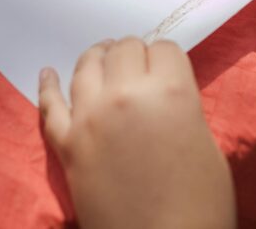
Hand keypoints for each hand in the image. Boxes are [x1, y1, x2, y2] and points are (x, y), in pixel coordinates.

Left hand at [39, 38, 235, 228]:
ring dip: (99, 59)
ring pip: (87, 65)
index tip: (168, 71)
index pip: (164, 48)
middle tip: (141, 70)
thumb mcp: (207, 146)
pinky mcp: (67, 144)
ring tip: (103, 60)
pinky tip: (48, 74)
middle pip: (124, 48)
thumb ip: (182, 109)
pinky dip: (49, 85)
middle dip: (135, 55)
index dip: (168, 60)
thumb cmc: (200, 206)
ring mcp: (90, 118)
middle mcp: (125, 95)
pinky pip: (50, 105)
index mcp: (170, 92)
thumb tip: (164, 96)